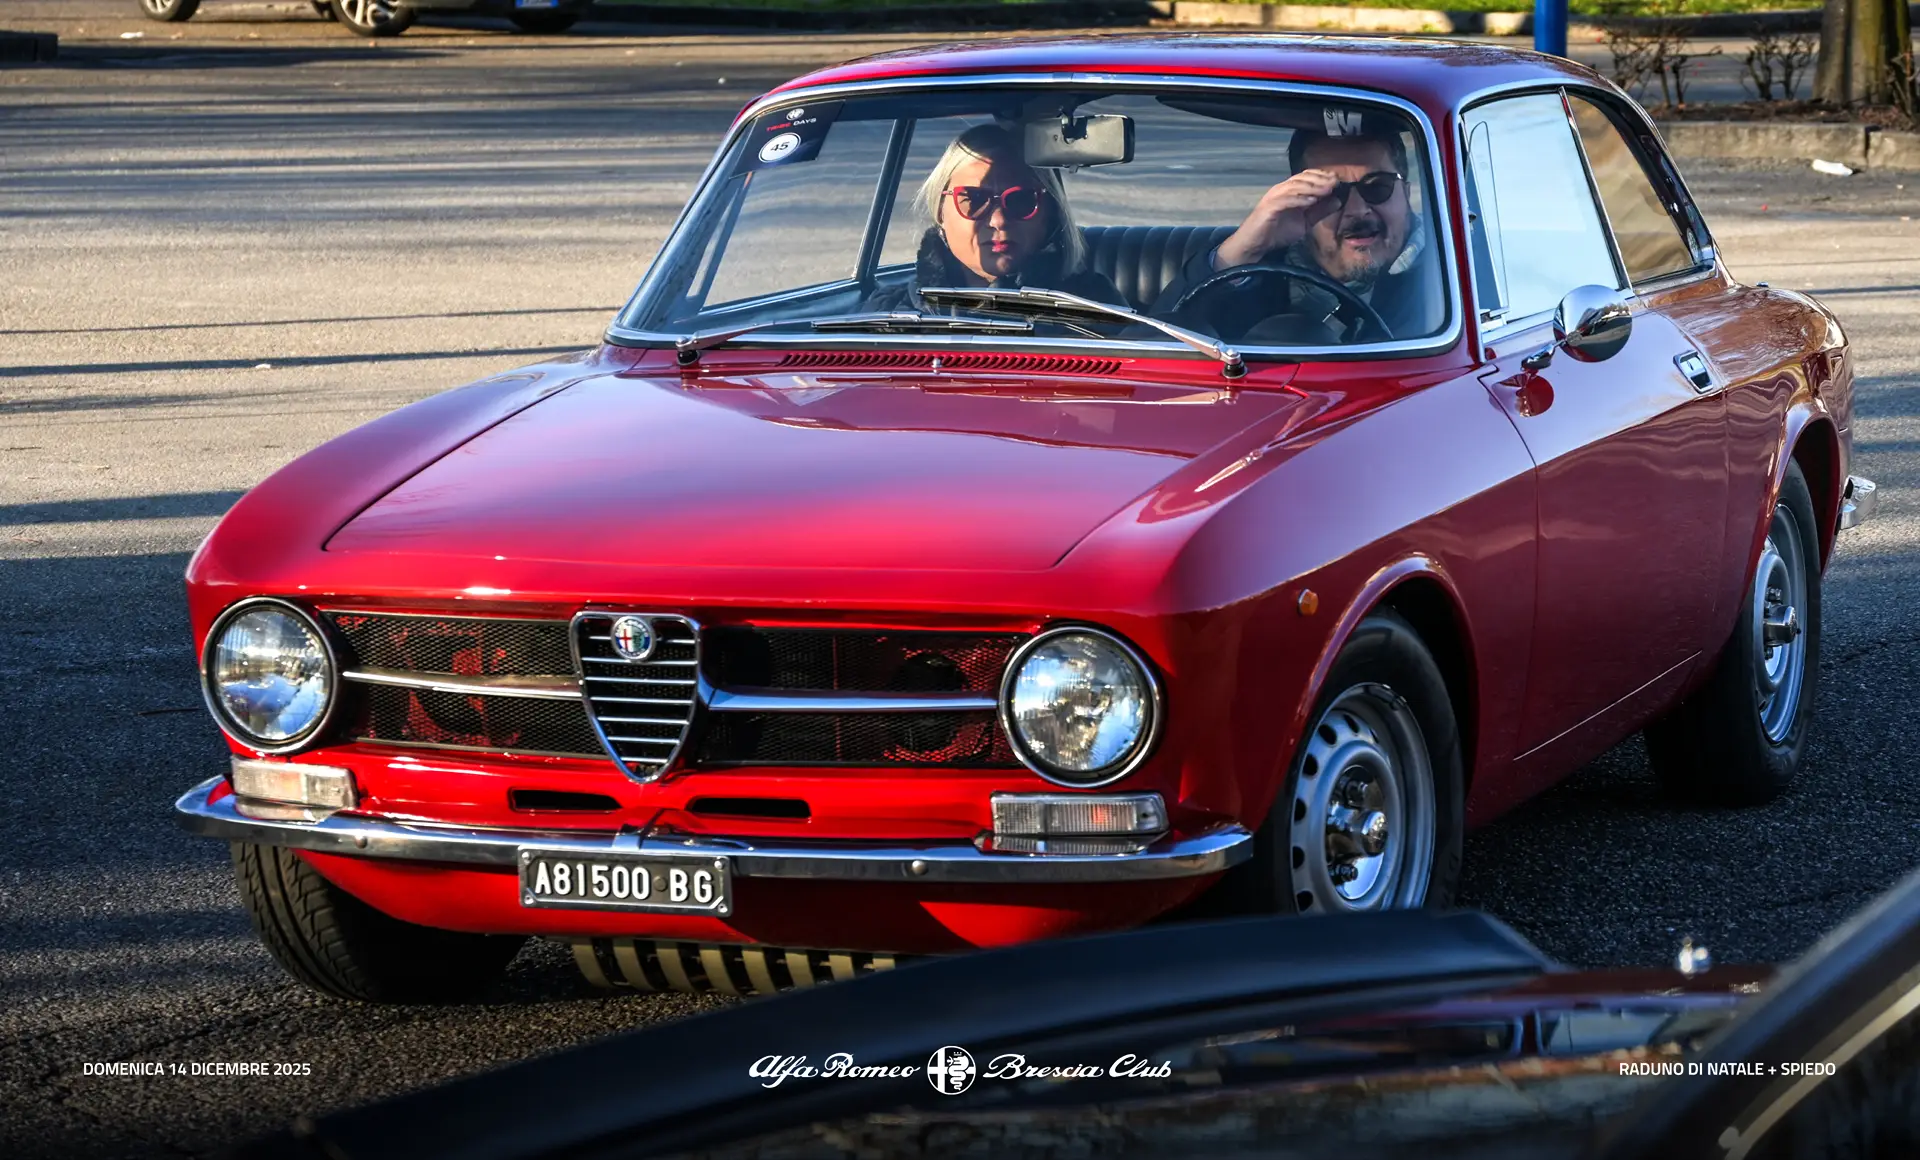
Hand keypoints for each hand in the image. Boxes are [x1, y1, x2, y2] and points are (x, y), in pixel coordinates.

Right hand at [1214, 169, 1341, 268]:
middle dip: (1320, 179)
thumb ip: (1319, 211)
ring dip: (1312, 187)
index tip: (1338, 180)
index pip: (1306, 177)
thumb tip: (1338, 201)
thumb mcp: (1304, 222)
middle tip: (1335, 182)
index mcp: (1288, 190)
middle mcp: (1280, 190)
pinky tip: (1311, 201)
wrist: (1254, 245)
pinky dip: (1299, 199)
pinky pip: (1285, 200)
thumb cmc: (1276, 233)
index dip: (1322, 176)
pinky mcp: (1268, 207)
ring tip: (1327, 189)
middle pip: (1302, 178)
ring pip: (1295, 187)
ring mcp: (1273, 197)